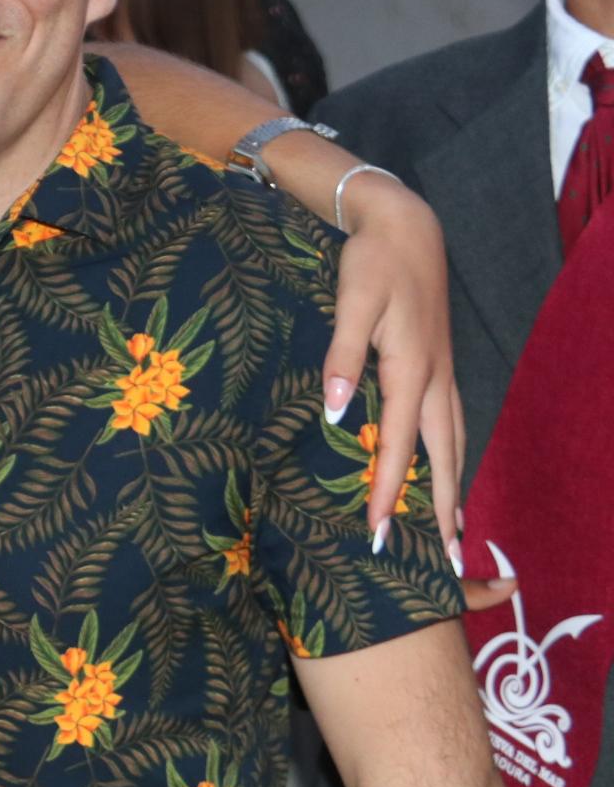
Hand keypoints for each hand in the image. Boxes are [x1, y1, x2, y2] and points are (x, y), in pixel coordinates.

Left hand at [328, 175, 464, 566]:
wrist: (406, 226)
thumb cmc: (373, 264)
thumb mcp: (352, 303)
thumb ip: (341, 356)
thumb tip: (334, 409)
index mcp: (410, 370)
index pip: (398, 445)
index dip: (387, 491)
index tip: (377, 531)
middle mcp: (435, 379)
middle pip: (442, 456)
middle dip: (441, 509)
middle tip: (443, 560)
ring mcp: (443, 372)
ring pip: (453, 441)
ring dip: (452, 487)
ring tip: (451, 531)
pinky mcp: (441, 364)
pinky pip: (450, 423)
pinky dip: (450, 456)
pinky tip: (444, 470)